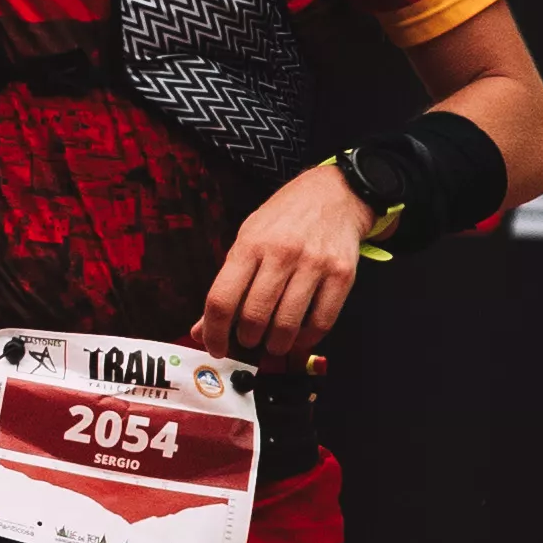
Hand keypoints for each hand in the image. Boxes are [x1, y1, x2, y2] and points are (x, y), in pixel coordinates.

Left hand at [192, 160, 370, 368]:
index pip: (222, 299)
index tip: (215, 347)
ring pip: (287, 325)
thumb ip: (227, 284)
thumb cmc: (284, 219)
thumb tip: (200, 329)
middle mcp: (281, 253)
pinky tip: (300, 336)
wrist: (335, 194)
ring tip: (273, 342)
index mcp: (250, 244)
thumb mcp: (248, 239)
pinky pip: (321, 322)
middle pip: (254, 317)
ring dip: (276, 345)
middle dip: (247, 340)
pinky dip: (306, 339)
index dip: (214, 333)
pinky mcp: (342, 275)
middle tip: (248, 340)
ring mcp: (314, 264)